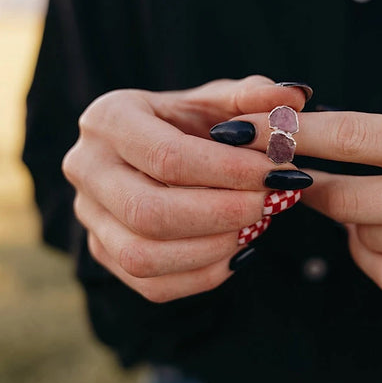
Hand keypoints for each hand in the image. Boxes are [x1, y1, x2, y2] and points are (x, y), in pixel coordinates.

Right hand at [62, 76, 308, 301]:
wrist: (155, 152)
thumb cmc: (190, 122)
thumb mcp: (220, 101)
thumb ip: (256, 97)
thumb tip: (296, 98)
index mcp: (108, 120)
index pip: (168, 156)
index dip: (229, 171)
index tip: (279, 171)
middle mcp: (85, 169)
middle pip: (148, 212)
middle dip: (222, 213)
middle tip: (272, 202)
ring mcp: (89, 217)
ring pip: (143, 257)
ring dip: (212, 248)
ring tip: (256, 225)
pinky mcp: (104, 253)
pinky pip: (151, 285)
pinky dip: (203, 275)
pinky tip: (238, 251)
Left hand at [230, 107, 381, 326]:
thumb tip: (322, 151)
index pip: (354, 135)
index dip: (293, 134)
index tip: (253, 130)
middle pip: (343, 198)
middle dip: (307, 185)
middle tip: (293, 173)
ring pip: (360, 237)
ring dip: (348, 217)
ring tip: (368, 199)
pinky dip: (368, 251)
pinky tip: (381, 232)